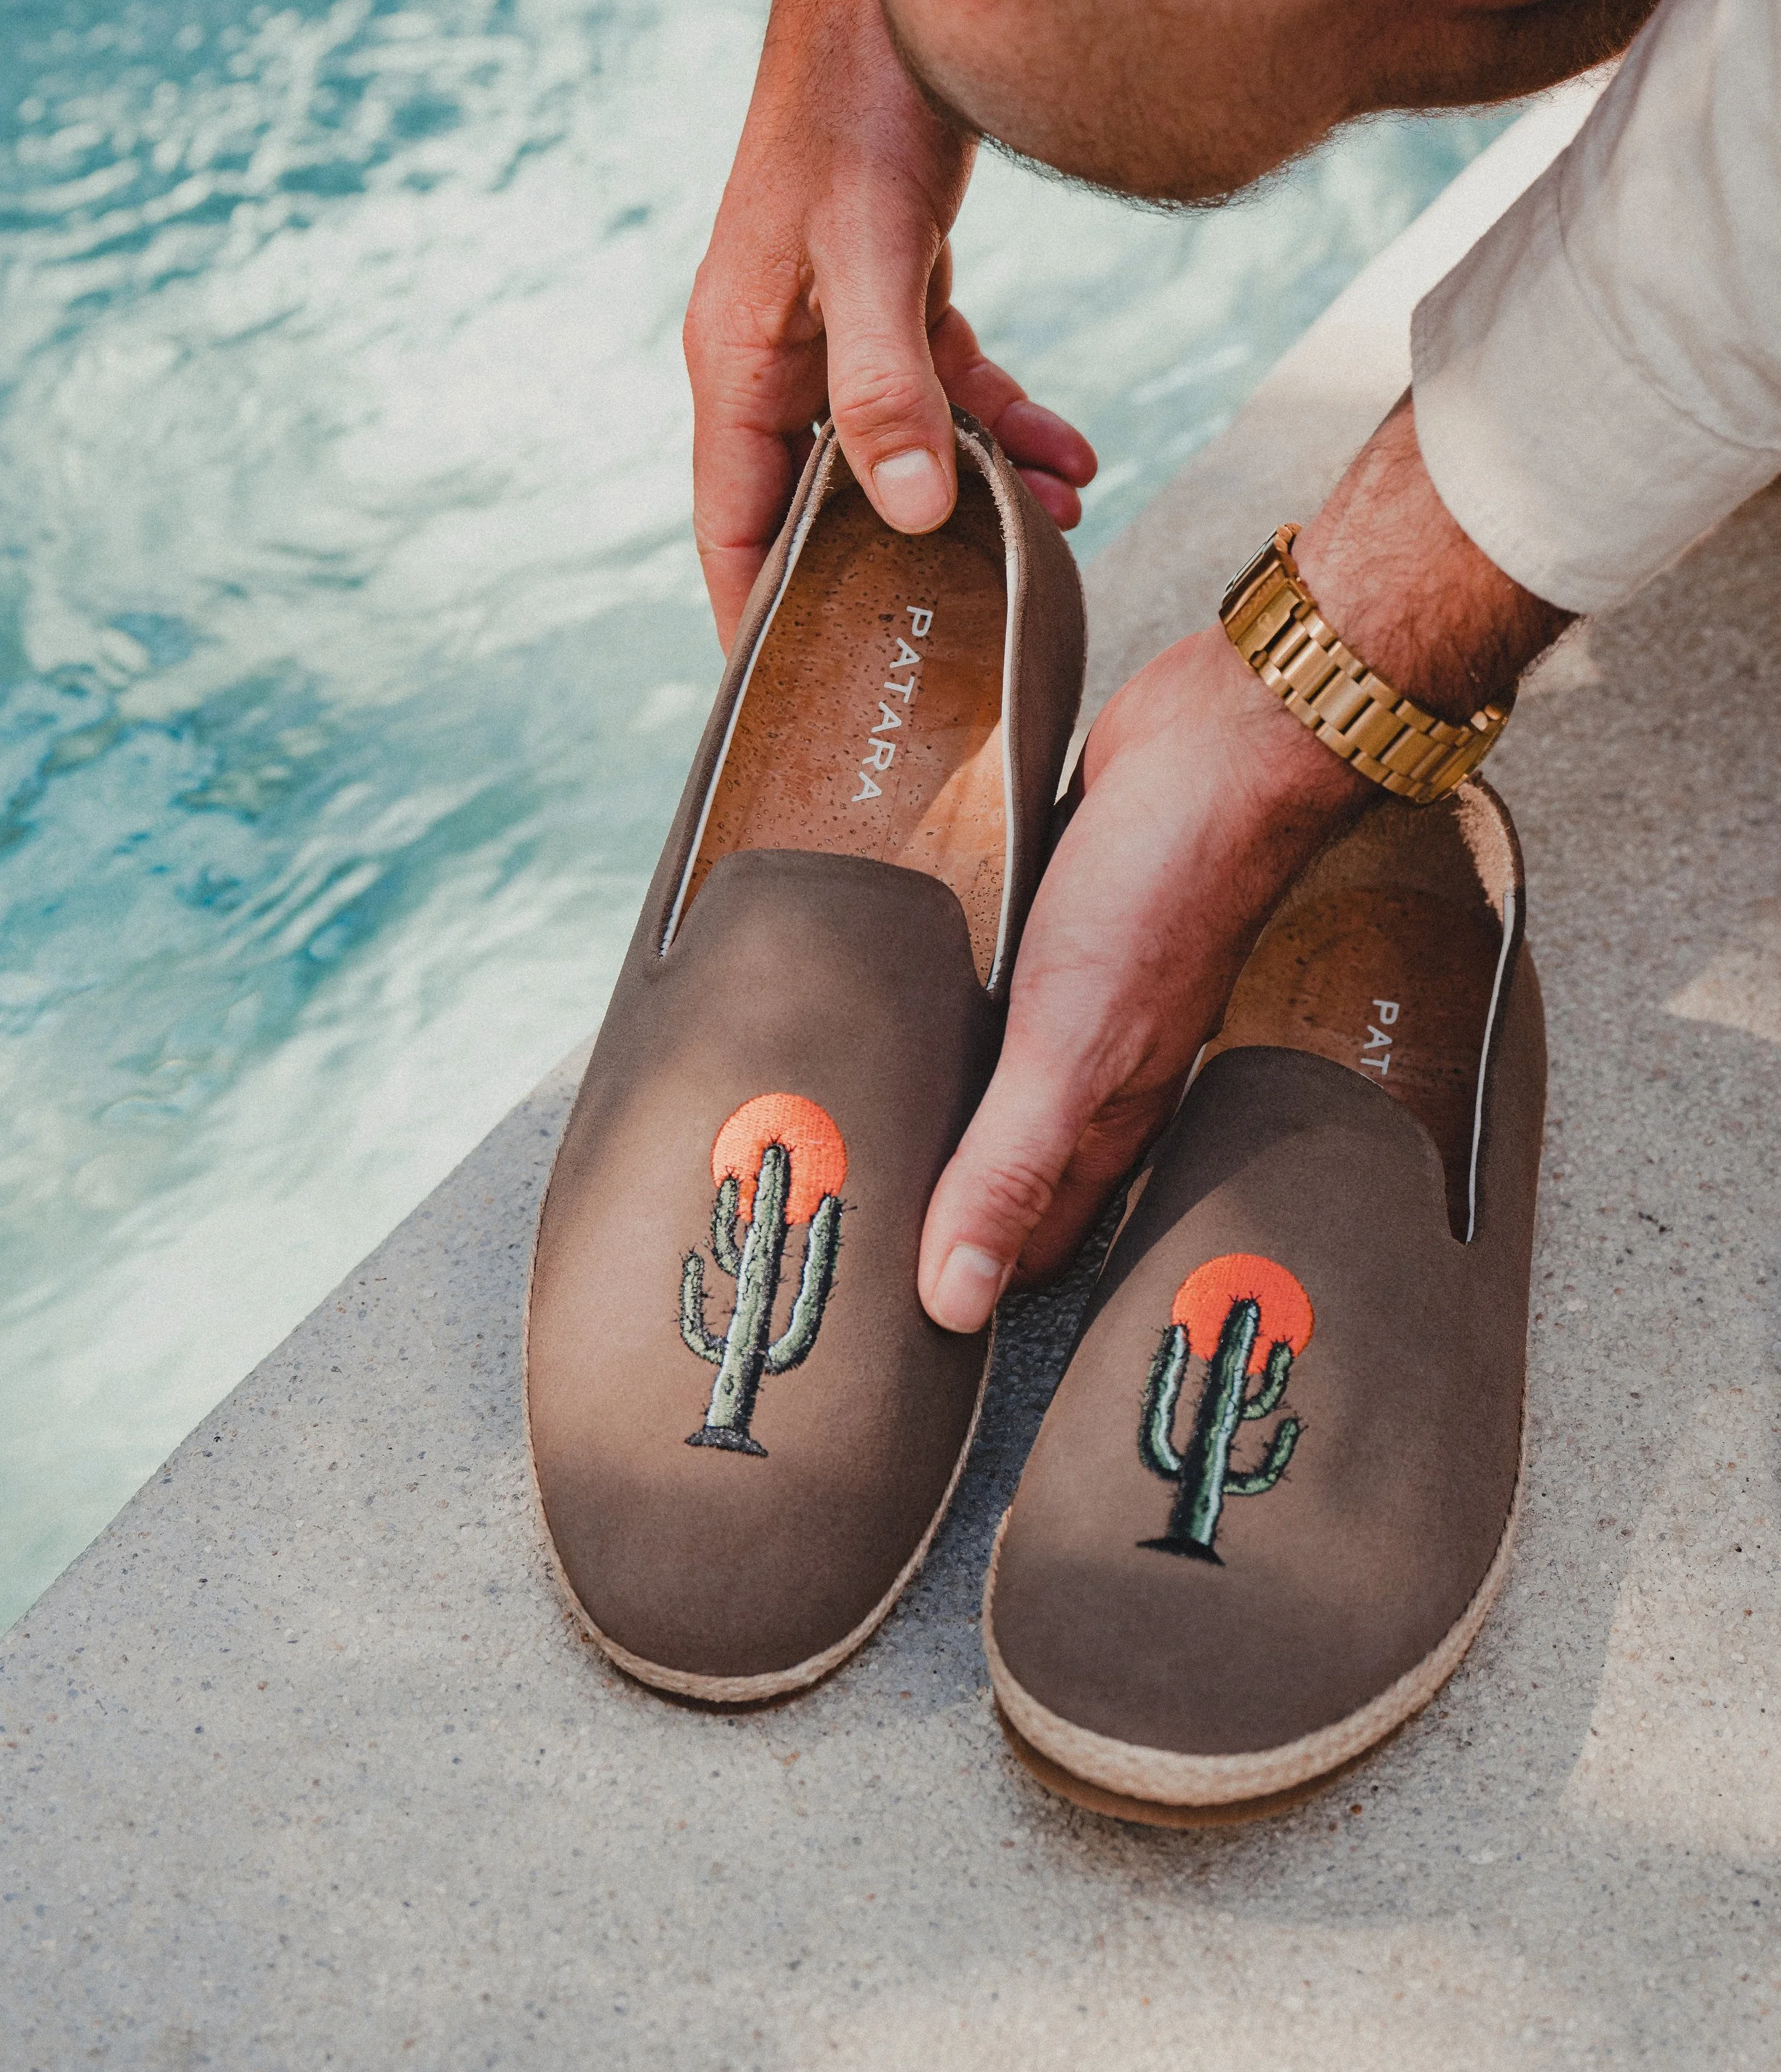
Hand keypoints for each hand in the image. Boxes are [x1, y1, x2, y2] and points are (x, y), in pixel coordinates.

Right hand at [685, 0, 1096, 644]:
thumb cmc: (858, 95)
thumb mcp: (870, 248)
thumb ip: (887, 387)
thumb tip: (913, 514)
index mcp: (736, 360)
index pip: (731, 527)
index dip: (760, 621)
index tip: (802, 703)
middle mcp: (773, 353)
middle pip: (819, 501)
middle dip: (898, 568)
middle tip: (971, 639)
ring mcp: (831, 320)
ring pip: (898, 448)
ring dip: (976, 495)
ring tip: (1061, 529)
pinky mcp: (887, 284)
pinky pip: (941, 385)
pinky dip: (1000, 423)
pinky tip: (1070, 453)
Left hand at [917, 397, 1572, 1329]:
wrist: (1225, 741)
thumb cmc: (1163, 885)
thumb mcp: (1066, 1046)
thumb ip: (1007, 1169)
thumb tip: (953, 1303)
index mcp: (1105, 1116)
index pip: (1031, 1243)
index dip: (964, 1290)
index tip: (885, 1330)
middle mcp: (1097, 1065)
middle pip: (1016, 1168)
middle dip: (946, 1210)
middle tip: (847, 1234)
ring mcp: (1083, 989)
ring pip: (1004, 1079)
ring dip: (944, 1110)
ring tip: (861, 1135)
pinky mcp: (1061, 917)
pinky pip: (1000, 991)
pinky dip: (953, 1015)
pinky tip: (910, 1006)